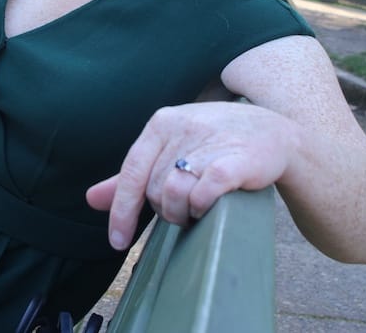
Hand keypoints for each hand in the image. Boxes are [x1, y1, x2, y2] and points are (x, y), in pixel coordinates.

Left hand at [85, 101, 298, 249]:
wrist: (274, 131)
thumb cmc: (216, 142)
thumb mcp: (170, 149)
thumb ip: (132, 176)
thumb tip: (91, 199)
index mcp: (161, 123)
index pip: (130, 172)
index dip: (121, 210)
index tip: (117, 242)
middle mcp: (182, 127)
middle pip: (154, 188)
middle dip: (165, 211)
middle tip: (185, 209)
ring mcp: (209, 142)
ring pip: (175, 193)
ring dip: (183, 212)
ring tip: (197, 209)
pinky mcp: (236, 159)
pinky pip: (205, 193)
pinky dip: (202, 207)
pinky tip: (210, 206)